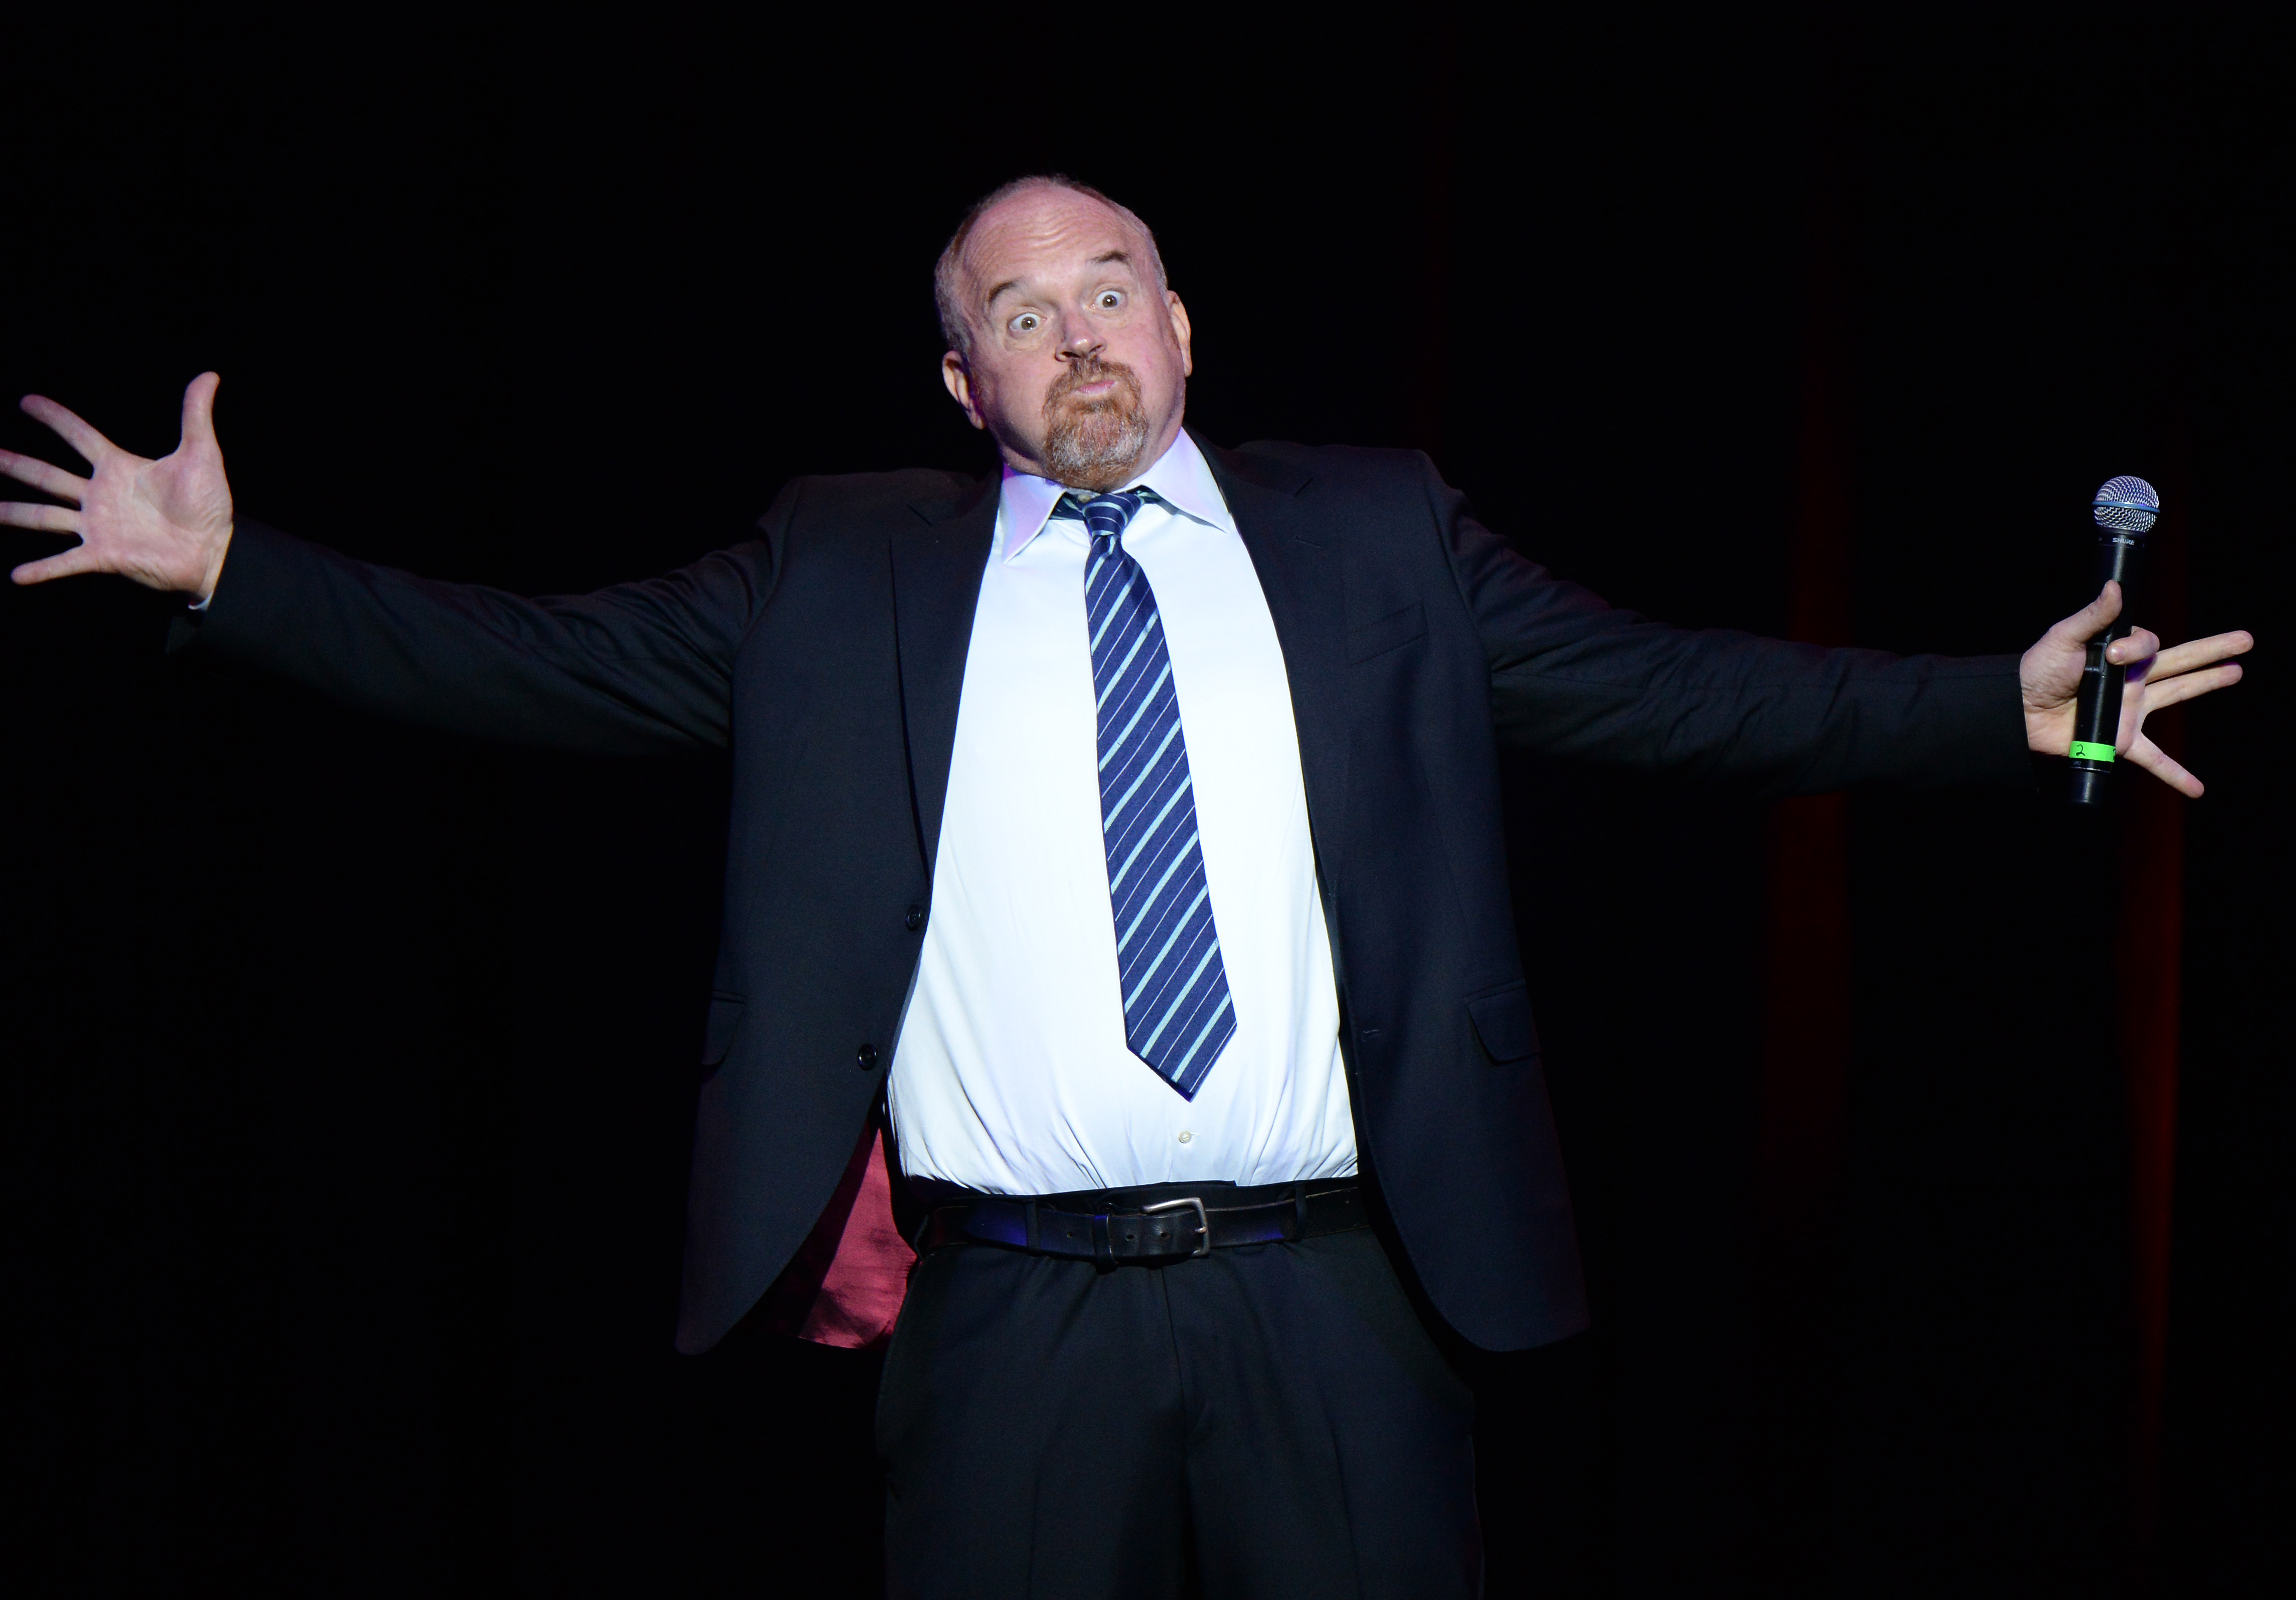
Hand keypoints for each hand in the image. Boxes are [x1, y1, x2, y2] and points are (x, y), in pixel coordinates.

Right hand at [2, 372, 235, 598]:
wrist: (215, 550)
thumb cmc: (208, 505)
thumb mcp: (201, 454)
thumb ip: (196, 415)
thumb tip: (210, 375)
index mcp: (119, 468)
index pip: (79, 436)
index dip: (55, 418)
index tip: (26, 402)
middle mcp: (101, 495)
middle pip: (48, 475)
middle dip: (16, 464)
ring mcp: (99, 526)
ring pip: (45, 515)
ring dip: (14, 513)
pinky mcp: (104, 555)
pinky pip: (66, 562)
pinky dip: (42, 569)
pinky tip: (17, 575)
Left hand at [2021, 581, 2251, 796]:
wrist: (2017, 711)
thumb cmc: (2036, 671)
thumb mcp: (2064, 637)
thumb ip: (2094, 615)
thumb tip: (2114, 586)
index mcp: (2118, 653)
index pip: (2151, 644)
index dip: (2138, 647)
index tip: (2113, 655)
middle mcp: (2131, 679)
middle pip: (2180, 660)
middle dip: (2213, 649)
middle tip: (2246, 639)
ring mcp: (2130, 709)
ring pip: (2177, 694)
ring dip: (2208, 683)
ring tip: (2237, 673)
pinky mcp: (2120, 739)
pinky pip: (2154, 759)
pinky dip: (2175, 775)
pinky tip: (2196, 789)